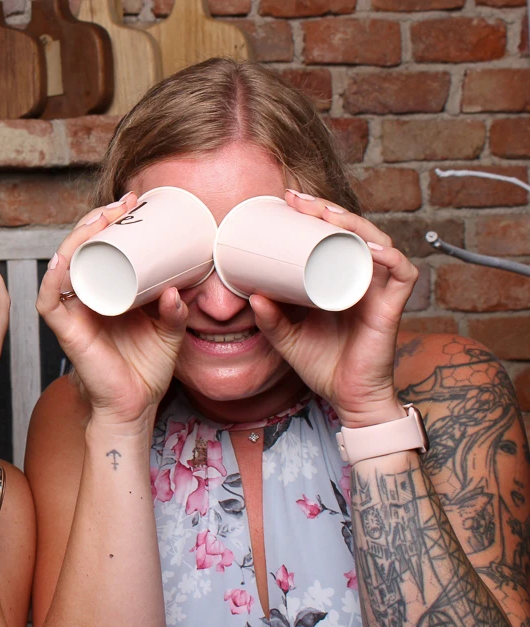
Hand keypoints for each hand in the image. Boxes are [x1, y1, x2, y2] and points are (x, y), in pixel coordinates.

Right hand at [36, 193, 188, 434]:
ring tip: (102, 220)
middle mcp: (84, 296)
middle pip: (79, 247)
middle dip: (96, 220)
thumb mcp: (171, 330)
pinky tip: (64, 261)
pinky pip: (49, 302)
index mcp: (105, 290)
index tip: (135, 202)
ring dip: (78, 238)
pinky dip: (53, 280)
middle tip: (123, 204)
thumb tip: (176, 287)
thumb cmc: (146, 368)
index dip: (110, 221)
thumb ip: (176, 309)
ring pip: (62, 265)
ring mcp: (73, 312)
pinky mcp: (66, 331)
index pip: (99, 246)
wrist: (135, 407)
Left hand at [249, 190, 418, 427]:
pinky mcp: (392, 307)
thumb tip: (251, 295)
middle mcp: (360, 278)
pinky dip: (391, 257)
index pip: (331, 236)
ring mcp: (378, 290)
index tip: (287, 201)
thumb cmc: (322, 365)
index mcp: (337, 278)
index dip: (314, 215)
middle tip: (299, 201)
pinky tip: (372, 248)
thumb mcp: (286, 338)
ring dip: (355, 224)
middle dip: (328, 210)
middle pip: (353, 232)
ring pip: (377, 242)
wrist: (347, 399)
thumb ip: (270, 319)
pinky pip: (402, 273)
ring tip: (327, 215)